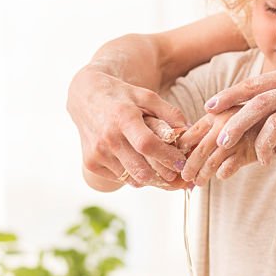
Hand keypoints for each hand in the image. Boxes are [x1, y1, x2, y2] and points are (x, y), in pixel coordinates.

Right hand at [68, 67, 188, 187]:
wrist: (86, 98)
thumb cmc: (123, 97)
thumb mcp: (147, 96)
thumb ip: (170, 113)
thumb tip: (189, 132)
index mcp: (123, 118)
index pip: (148, 145)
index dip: (168, 157)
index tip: (182, 163)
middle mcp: (107, 138)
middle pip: (141, 169)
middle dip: (163, 176)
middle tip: (177, 174)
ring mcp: (97, 153)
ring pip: (132, 179)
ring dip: (151, 179)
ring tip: (162, 171)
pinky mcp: (91, 164)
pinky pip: (120, 178)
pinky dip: (134, 176)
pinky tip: (141, 165)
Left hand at [178, 108, 260, 184]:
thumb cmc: (253, 124)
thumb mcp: (230, 121)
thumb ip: (212, 131)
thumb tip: (186, 148)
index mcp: (216, 115)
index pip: (190, 133)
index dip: (181, 149)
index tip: (177, 159)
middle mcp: (225, 124)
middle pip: (200, 149)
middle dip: (189, 166)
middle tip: (184, 177)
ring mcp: (237, 138)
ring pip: (212, 161)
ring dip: (203, 174)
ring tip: (198, 183)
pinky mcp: (249, 152)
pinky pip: (230, 166)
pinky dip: (223, 173)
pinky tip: (221, 175)